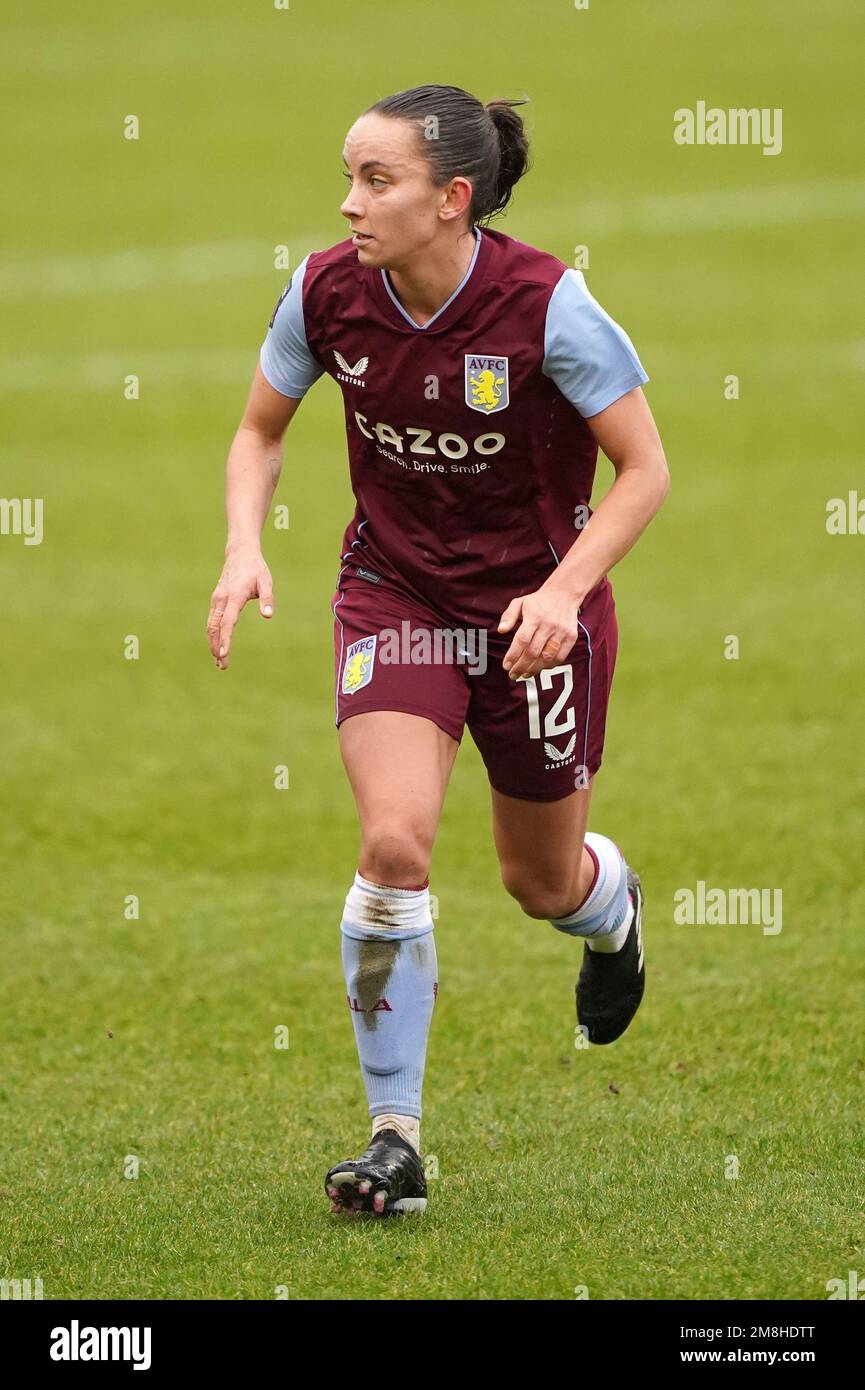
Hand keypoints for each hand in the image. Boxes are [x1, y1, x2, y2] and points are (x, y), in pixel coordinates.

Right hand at [207, 544, 274, 669]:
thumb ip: (268, 598)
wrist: (240, 553)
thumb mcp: (266, 581)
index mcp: (234, 596)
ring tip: (219, 662)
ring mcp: (216, 599)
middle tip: (222, 665)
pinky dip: (213, 634)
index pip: (227, 622)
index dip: (225, 639)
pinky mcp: (216, 600)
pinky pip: (212, 621)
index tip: (223, 654)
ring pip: (211, 625)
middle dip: (216, 647)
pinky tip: (217, 646)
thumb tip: (268, 615)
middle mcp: (221, 599)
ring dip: (213, 643)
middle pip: (214, 627)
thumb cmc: (256, 569)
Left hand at [498, 582, 581, 680]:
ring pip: (547, 657)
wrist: (565, 593)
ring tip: (525, 674)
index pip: (522, 640)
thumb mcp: (520, 602)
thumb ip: (508, 616)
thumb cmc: (539, 601)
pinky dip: (549, 665)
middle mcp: (548, 625)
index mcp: (534, 616)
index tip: (506, 666)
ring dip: (534, 669)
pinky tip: (540, 667)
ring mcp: (561, 632)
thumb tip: (501, 630)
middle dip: (521, 667)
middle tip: (513, 675)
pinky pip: (560, 657)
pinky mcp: (571, 637)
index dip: (513, 655)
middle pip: (533, 652)